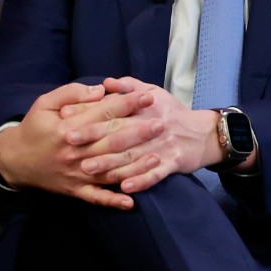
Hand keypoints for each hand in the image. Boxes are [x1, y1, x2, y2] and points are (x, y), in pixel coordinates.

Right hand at [0, 82, 160, 208]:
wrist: (13, 161)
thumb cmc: (33, 128)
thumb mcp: (45, 103)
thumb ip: (72, 93)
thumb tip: (101, 89)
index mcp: (68, 129)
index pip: (104, 114)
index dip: (128, 103)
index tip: (149, 95)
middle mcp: (75, 152)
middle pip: (112, 141)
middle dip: (139, 132)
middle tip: (162, 123)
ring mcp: (76, 174)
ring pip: (110, 171)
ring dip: (135, 166)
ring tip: (158, 157)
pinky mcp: (74, 190)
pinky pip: (96, 198)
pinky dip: (113, 201)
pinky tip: (132, 201)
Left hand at [64, 76, 222, 193]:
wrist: (204, 134)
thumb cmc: (172, 113)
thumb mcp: (154, 92)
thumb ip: (129, 87)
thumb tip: (106, 82)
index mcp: (146, 108)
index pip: (114, 110)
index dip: (90, 115)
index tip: (67, 119)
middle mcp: (153, 126)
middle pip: (120, 133)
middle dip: (94, 139)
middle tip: (69, 144)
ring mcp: (163, 146)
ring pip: (133, 156)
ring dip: (109, 164)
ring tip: (87, 169)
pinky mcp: (173, 163)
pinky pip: (156, 175)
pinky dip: (140, 181)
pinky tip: (124, 188)